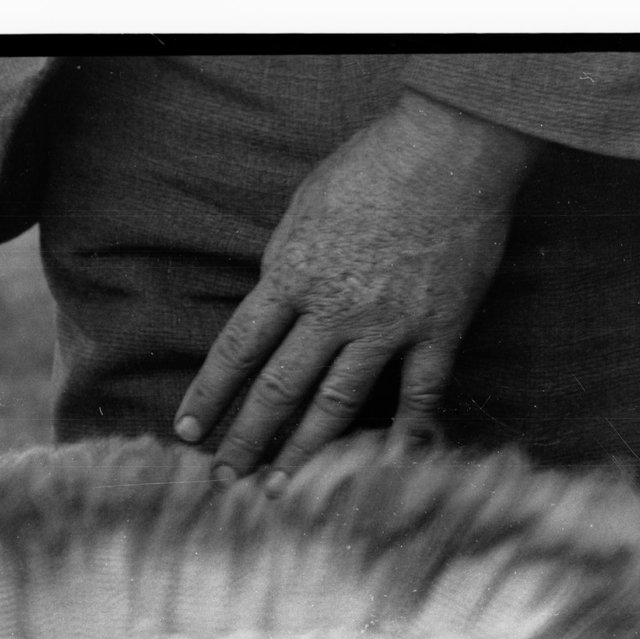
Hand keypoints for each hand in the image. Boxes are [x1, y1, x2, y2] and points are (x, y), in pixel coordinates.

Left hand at [174, 90, 539, 479]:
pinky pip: (420, 392)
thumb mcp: (304, 208)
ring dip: (303, 452)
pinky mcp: (438, 328)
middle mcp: (333, 310)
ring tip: (279, 490)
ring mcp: (387, 325)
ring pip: (336, 404)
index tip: (188, 431)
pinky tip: (390, 467)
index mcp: (292, 276)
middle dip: (245, 439)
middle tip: (223, 480)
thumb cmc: (372, 166)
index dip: (210, 394)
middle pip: (278, 389)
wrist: (452, 146)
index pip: (237, 348)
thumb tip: (269, 301)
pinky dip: (407, 433)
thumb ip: (285, 263)